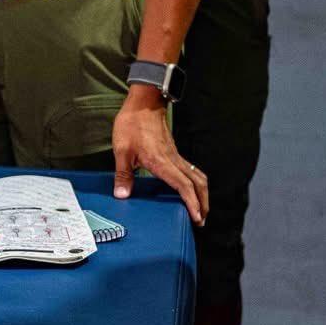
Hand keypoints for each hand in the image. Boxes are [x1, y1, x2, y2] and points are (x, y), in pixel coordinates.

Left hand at [112, 95, 207, 224]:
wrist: (143, 104)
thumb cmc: (132, 124)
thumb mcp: (121, 150)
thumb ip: (123, 174)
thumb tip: (122, 194)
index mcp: (162, 162)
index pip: (183, 186)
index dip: (192, 203)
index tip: (197, 217)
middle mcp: (173, 160)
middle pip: (198, 184)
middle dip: (203, 203)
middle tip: (201, 220)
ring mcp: (176, 156)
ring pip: (197, 177)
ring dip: (202, 194)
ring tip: (199, 209)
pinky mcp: (174, 152)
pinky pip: (190, 170)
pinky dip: (194, 184)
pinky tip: (189, 190)